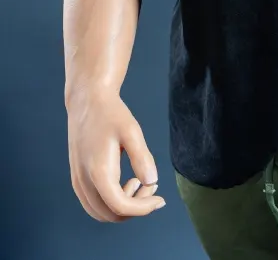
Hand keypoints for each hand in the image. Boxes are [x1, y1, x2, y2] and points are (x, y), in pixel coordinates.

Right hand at [67, 90, 165, 221]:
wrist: (87, 101)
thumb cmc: (110, 114)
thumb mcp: (131, 131)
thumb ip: (142, 158)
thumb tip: (152, 181)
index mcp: (98, 172)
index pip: (120, 207)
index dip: (143, 208)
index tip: (160, 199)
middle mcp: (84, 182)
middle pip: (111, 215)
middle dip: (135, 207)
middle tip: (152, 186)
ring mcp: (78, 181)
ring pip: (101, 213)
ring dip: (123, 206)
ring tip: (140, 182)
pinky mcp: (77, 178)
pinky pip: (94, 204)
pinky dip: (112, 202)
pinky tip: (126, 182)